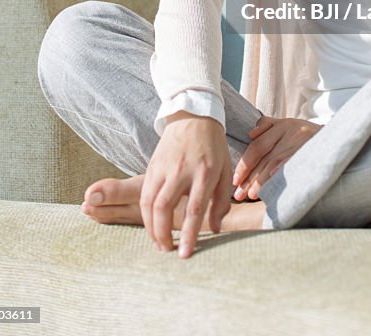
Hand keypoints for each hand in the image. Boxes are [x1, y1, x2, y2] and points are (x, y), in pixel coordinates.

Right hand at [140, 111, 232, 258]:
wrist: (193, 116)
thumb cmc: (213, 146)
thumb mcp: (226, 170)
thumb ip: (221, 201)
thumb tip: (215, 229)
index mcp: (204, 172)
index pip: (194, 208)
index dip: (189, 234)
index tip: (185, 254)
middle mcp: (181, 170)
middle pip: (164, 207)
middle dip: (162, 234)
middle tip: (168, 251)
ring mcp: (164, 167)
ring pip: (149, 202)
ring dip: (151, 227)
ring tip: (158, 243)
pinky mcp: (152, 165)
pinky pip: (144, 194)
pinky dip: (145, 213)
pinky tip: (151, 225)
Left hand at [232, 115, 322, 199]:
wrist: (340, 136)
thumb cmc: (310, 136)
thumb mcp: (290, 126)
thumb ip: (269, 127)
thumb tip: (250, 134)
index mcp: (283, 125)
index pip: (257, 146)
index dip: (245, 164)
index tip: (235, 180)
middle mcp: (291, 130)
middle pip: (264, 156)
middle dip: (250, 177)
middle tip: (239, 194)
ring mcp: (302, 140)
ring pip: (275, 162)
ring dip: (260, 181)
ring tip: (250, 195)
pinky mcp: (312, 150)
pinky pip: (292, 163)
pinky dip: (279, 173)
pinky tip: (271, 185)